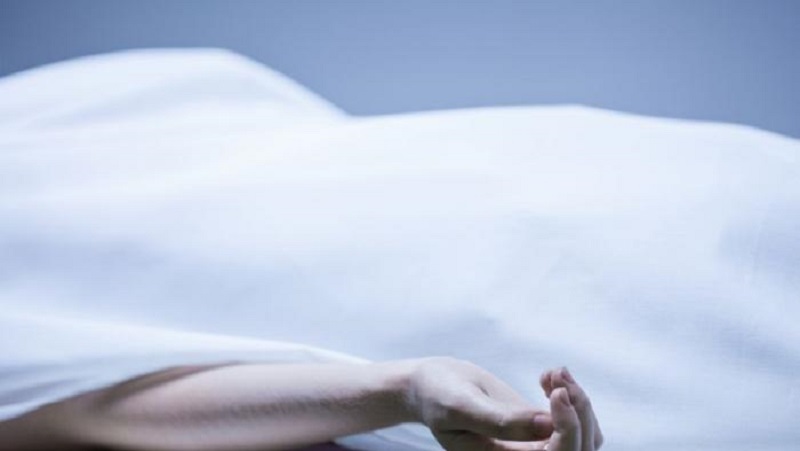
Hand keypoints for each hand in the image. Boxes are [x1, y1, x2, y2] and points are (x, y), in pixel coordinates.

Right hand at [404, 357, 602, 450]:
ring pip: (586, 436)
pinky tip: (549, 375)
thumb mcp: (462, 407)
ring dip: (579, 402)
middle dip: (579, 411)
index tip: (557, 392)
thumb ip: (502, 421)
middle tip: (558, 377)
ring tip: (554, 373)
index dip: (568, 429)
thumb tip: (549, 426)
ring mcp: (537, 444)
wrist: (434, 384)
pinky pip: (577, 421)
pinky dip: (572, 396)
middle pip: (580, 449)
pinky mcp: (542, 428)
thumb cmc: (439, 396)